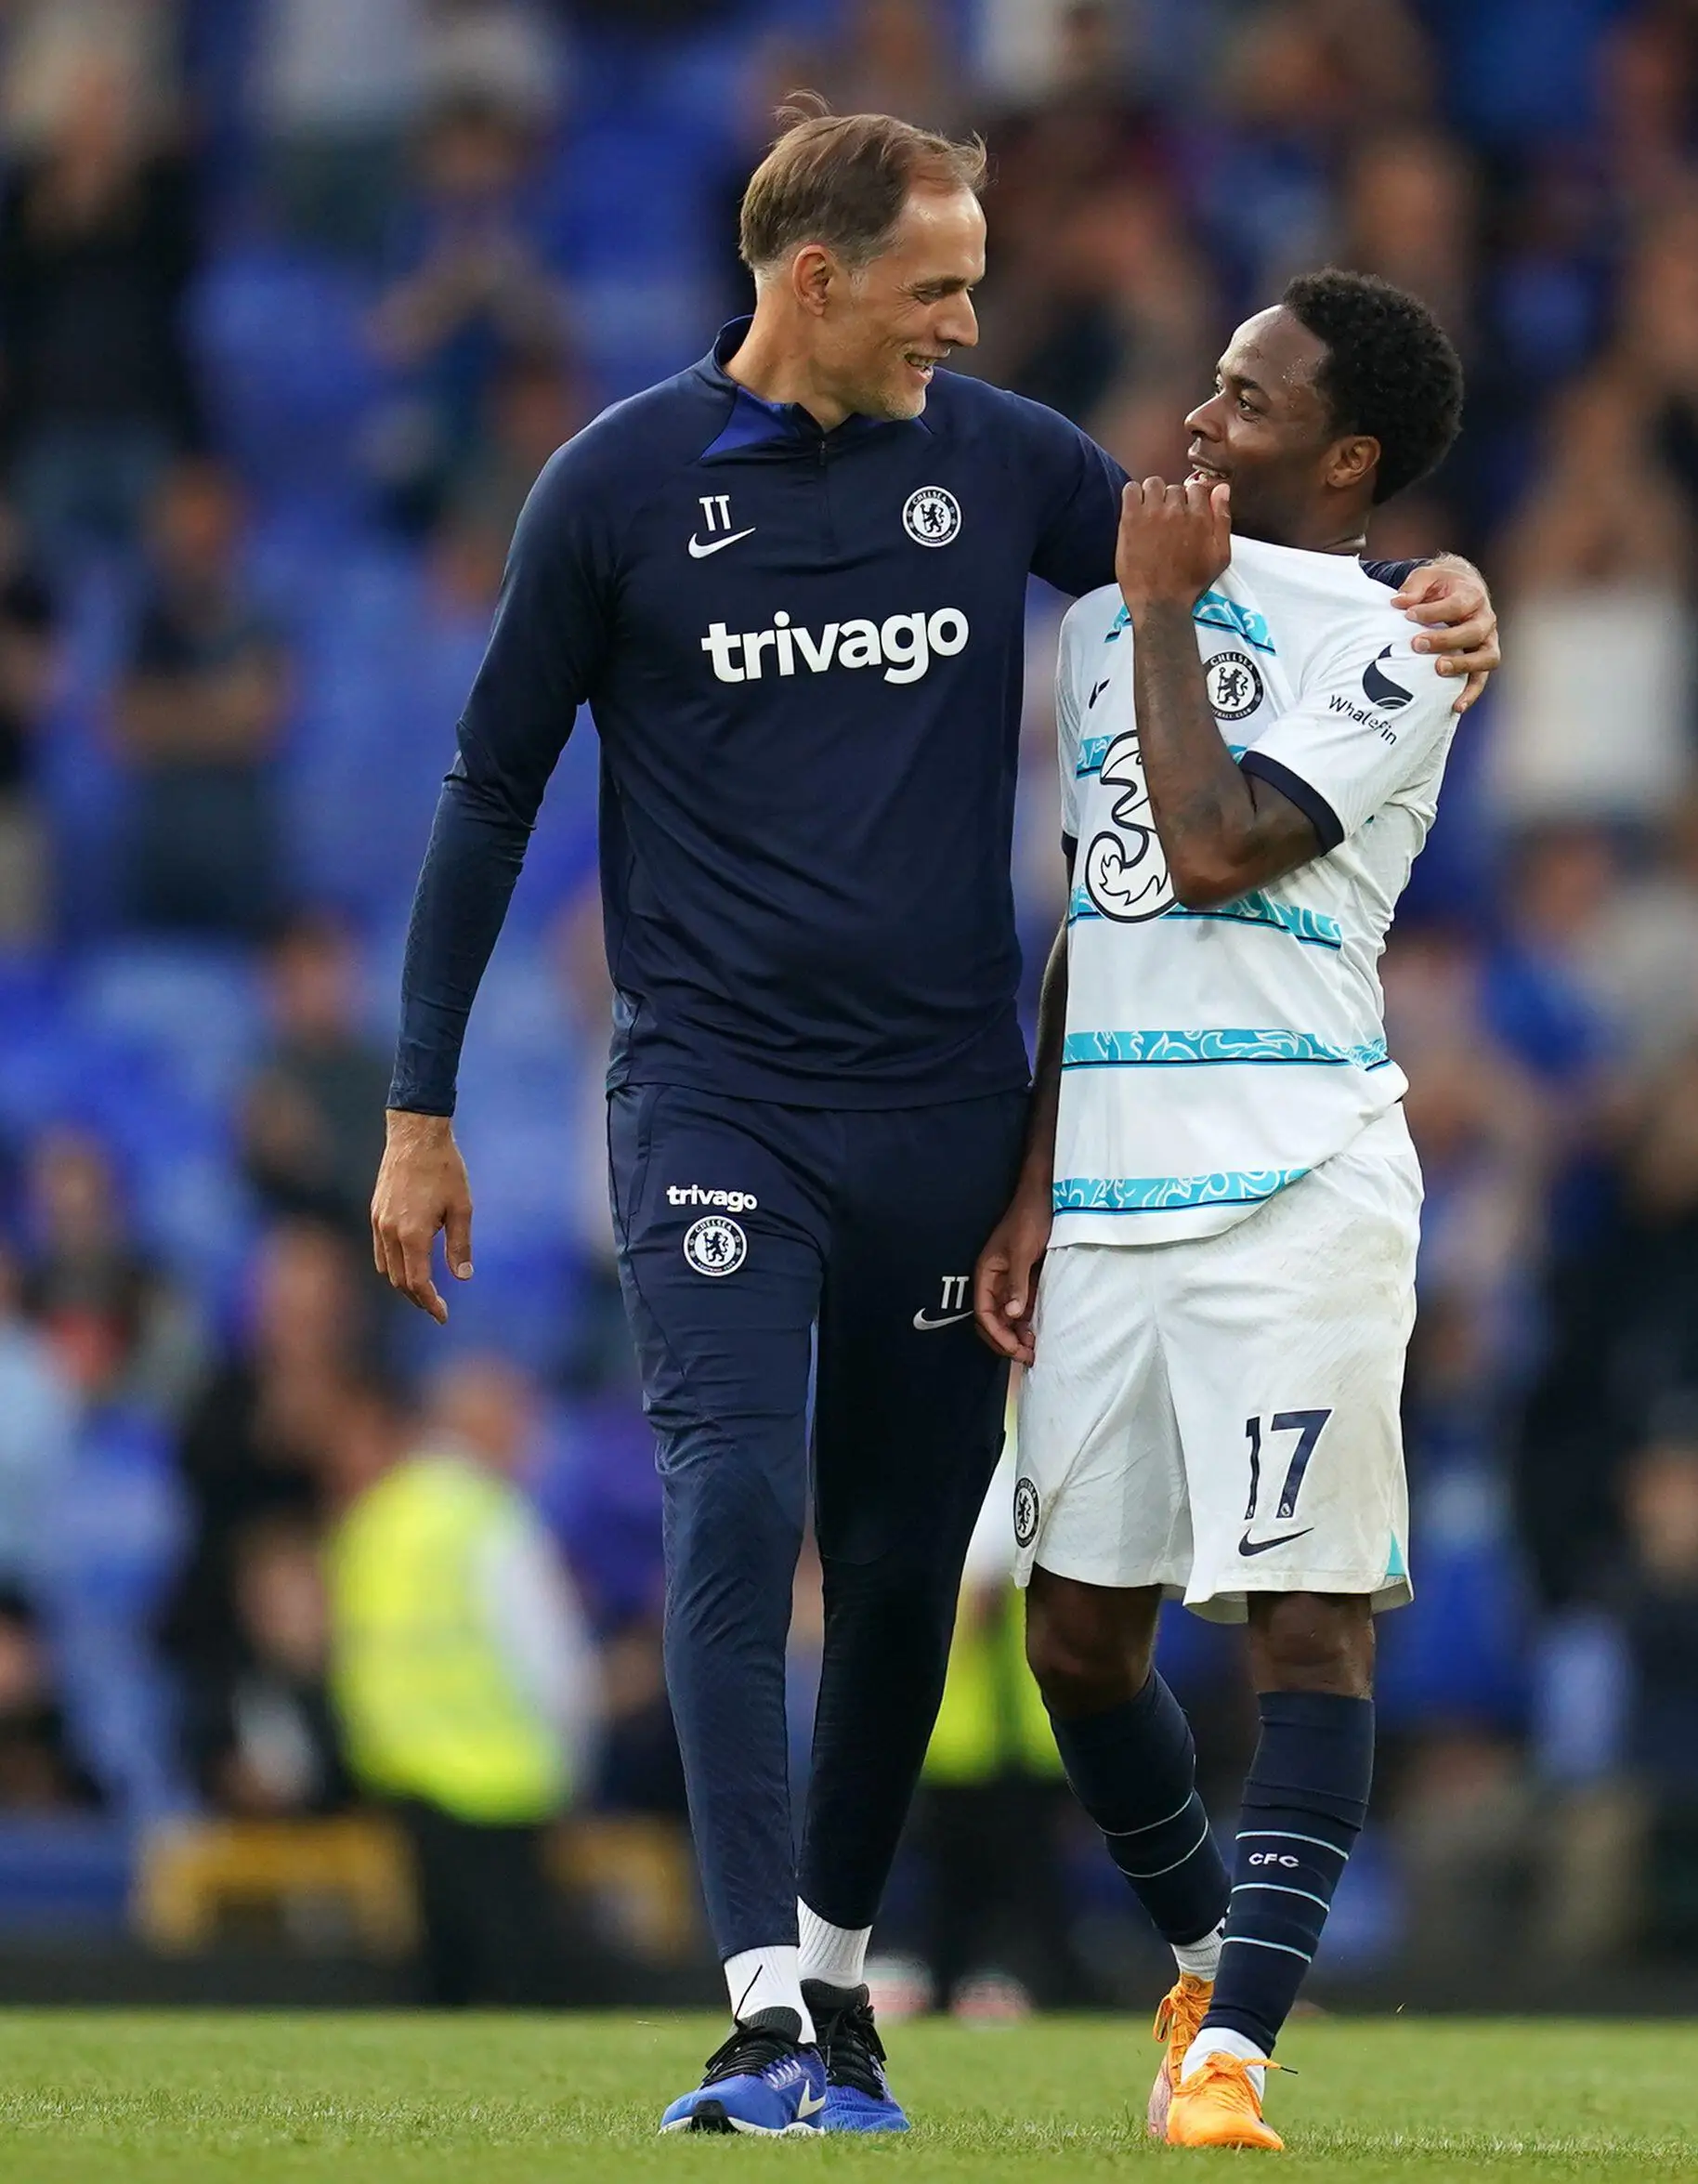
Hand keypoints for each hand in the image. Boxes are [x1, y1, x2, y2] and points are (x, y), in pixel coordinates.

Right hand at [370, 1110, 473, 1324]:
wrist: (416, 1135)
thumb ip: (460, 1245)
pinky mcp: (375, 1212)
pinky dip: (393, 1265)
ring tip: (424, 1292)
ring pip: (386, 1267)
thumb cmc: (445, 1169)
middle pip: (399, 1281)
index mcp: (412, 1233)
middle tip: (437, 1308)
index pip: (417, 1283)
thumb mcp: (462, 1208)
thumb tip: (463, 1277)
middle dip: (418, 1298)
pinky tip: (409, 1265)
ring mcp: (378, 1222)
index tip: (443, 1316)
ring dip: (403, 1284)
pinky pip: (380, 1250)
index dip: (430, 1304)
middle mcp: (390, 1231)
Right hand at [973, 1185, 1052, 1365]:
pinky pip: (1023, 1308)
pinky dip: (1028, 1323)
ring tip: (1035, 1350)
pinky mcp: (1026, 1280)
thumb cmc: (1029, 1220)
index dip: (996, 1334)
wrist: (1046, 1197)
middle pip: (993, 1320)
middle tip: (1027, 1356)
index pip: (984, 1313)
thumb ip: (1017, 1282)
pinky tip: (1040, 1333)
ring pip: (1008, 1318)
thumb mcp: (1022, 1251)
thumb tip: (1012, 1315)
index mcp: (986, 1274)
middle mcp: (995, 1281)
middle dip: (1006, 1340)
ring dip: (1018, 1335)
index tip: (1014, 1349)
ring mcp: (1011, 1282)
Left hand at [1116, 476, 1231, 613]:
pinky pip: (1130, 490)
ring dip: (1153, 495)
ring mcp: (1152, 513)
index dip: (1191, 500)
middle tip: (1167, 521)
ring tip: (1151, 514)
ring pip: (1153, 484)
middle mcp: (1177, 510)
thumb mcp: (1220, 556)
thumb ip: (1223, 519)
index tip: (1185, 513)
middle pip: (1174, 487)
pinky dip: (1133, 495)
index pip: (1197, 488)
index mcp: (1200, 517)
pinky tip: (1135, 510)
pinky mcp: (1130, 519)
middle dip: (1172, 501)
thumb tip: (1222, 488)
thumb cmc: (1191, 584)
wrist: (1159, 603)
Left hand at [1393, 554, 1498, 714]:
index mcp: (1472, 596)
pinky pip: (1481, 679)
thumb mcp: (1425, 577)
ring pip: (1486, 657)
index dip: (1432, 612)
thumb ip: (1413, 588)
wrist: (1461, 588)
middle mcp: (1485, 619)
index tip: (1407, 615)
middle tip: (1417, 644)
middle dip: (1445, 640)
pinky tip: (1455, 706)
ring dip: (1463, 666)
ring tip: (1439, 670)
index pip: (1456, 605)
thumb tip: (1398, 602)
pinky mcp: (1482, 659)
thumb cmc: (1440, 585)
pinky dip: (1471, 693)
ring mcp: (1487, 641)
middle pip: (1473, 632)